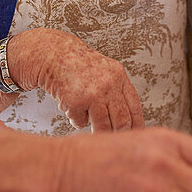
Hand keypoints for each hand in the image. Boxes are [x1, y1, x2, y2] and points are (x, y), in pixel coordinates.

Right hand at [10, 28, 144, 131]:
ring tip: (92, 126)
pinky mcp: (75, 101)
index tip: (135, 136)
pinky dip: (77, 120)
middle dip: (118, 133)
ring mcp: (92, 93)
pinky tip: (73, 109)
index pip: (134, 108)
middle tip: (114, 138)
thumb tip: (129, 121)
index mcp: (119, 76)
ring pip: (103, 126)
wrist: (55, 53)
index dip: (137, 126)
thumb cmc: (79, 64)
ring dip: (98, 131)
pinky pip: (81, 122)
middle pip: (122, 121)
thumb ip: (118, 91)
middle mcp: (108, 85)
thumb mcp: (106, 71)